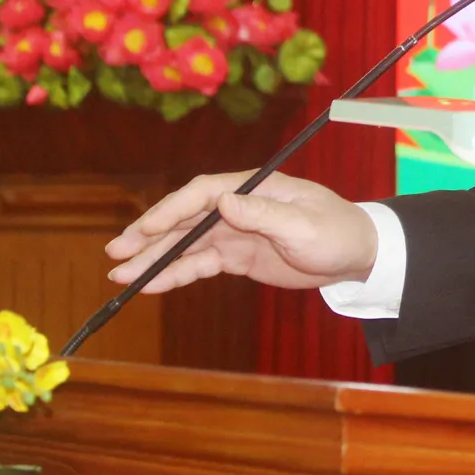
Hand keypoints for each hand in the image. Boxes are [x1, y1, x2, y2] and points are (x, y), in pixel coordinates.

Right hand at [105, 171, 379, 293]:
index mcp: (255, 188)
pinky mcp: (237, 256)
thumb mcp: (305, 226)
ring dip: (155, 258)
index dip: (173, 210)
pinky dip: (176, 274)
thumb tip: (225, 201)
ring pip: (187, 244)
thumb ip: (265, 215)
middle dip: (150, 234)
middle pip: (186, 218)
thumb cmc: (338, 233)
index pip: (204, 194)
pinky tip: (153, 285)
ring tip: (121, 274)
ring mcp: (236, 232)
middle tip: (116, 252)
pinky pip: (200, 264)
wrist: (357, 255)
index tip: (148, 229)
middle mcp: (239, 207)